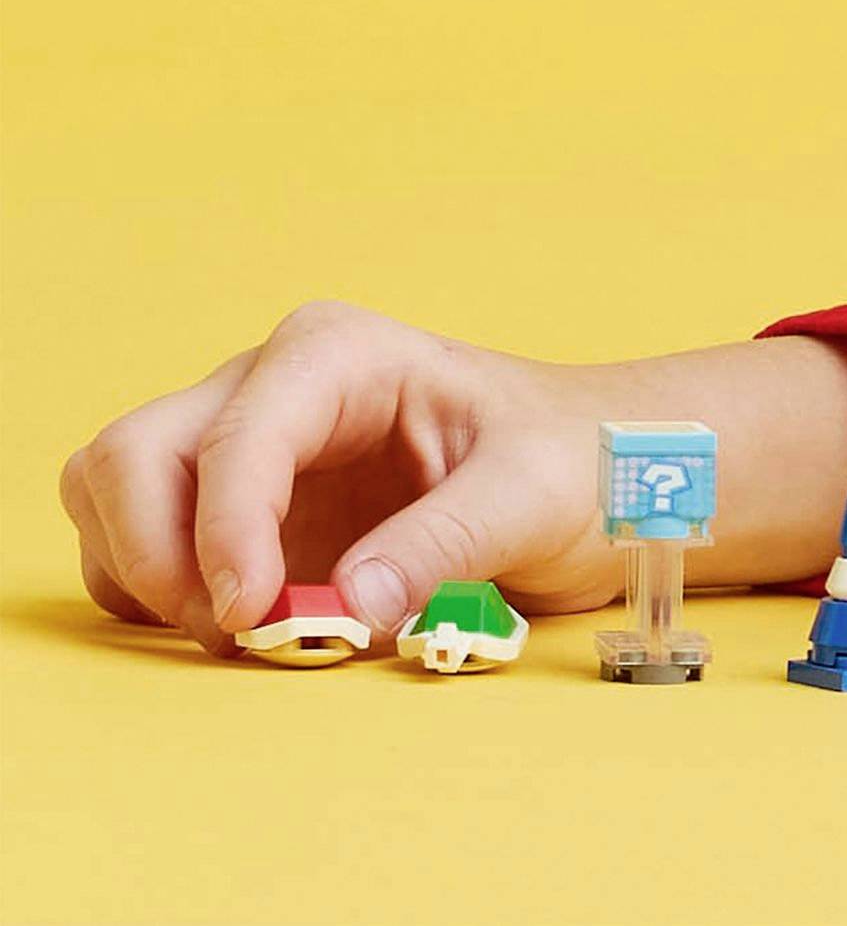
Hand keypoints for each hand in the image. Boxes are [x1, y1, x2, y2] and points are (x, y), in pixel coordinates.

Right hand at [60, 303, 625, 651]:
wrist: (591, 469)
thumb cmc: (569, 458)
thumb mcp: (532, 496)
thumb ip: (443, 545)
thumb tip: (346, 606)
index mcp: (340, 356)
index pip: (237, 437)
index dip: (224, 531)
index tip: (251, 614)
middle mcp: (272, 388)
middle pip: (134, 455)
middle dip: (157, 554)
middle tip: (241, 630)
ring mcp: (245, 449)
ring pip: (114, 496)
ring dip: (150, 580)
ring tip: (251, 630)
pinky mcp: (240, 512)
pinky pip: (142, 550)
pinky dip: (161, 601)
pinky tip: (247, 624)